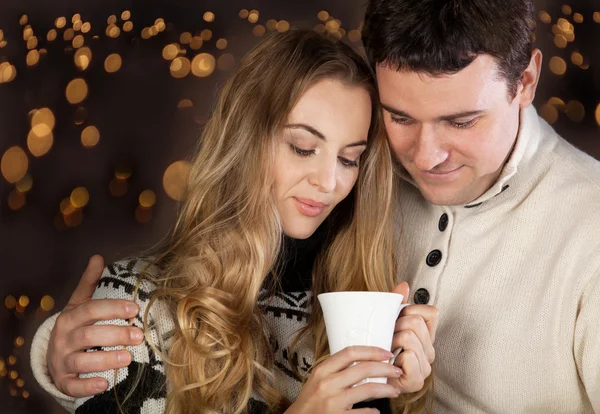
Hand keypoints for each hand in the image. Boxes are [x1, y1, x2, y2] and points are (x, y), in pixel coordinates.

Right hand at [47, 255, 143, 396]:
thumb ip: (89, 283)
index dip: (112, 309)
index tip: (135, 309)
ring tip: (129, 357)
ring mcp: (62, 361)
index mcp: (70, 317)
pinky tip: (105, 383)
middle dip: (115, 335)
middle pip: (88, 336)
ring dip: (105, 360)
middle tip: (139, 336)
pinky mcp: (64, 381)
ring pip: (81, 361)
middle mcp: (64, 339)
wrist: (54, 357)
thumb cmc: (74, 327)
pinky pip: (73, 385)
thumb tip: (98, 257)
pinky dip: (87, 385)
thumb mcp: (78, 304)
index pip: (91, 310)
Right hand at [286, 346, 400, 412]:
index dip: (372, 351)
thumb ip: (336, 369)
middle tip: (396, 371)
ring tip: (394, 390)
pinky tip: (376, 410)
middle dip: (385, 369)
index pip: (350, 353)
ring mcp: (333, 401)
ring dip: (386, 389)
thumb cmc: (310, 400)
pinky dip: (373, 411)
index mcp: (323, 370)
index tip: (386, 353)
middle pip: (364, 369)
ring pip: (368, 390)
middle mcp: (328, 383)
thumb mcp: (319, 379)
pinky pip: (364, 412)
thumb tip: (364, 361)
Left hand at [388, 282, 437, 392]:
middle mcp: (429, 350)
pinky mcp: (417, 380)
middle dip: (396, 325)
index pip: (430, 312)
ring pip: (409, 337)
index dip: (410, 310)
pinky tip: (390, 362)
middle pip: (416, 322)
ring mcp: (425, 366)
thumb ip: (396, 303)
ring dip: (392, 341)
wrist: (368, 378)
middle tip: (388, 337)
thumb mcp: (387, 323)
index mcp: (426, 335)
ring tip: (387, 350)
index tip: (397, 319)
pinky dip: (395, 356)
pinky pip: (409, 356)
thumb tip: (403, 285)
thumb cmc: (379, 350)